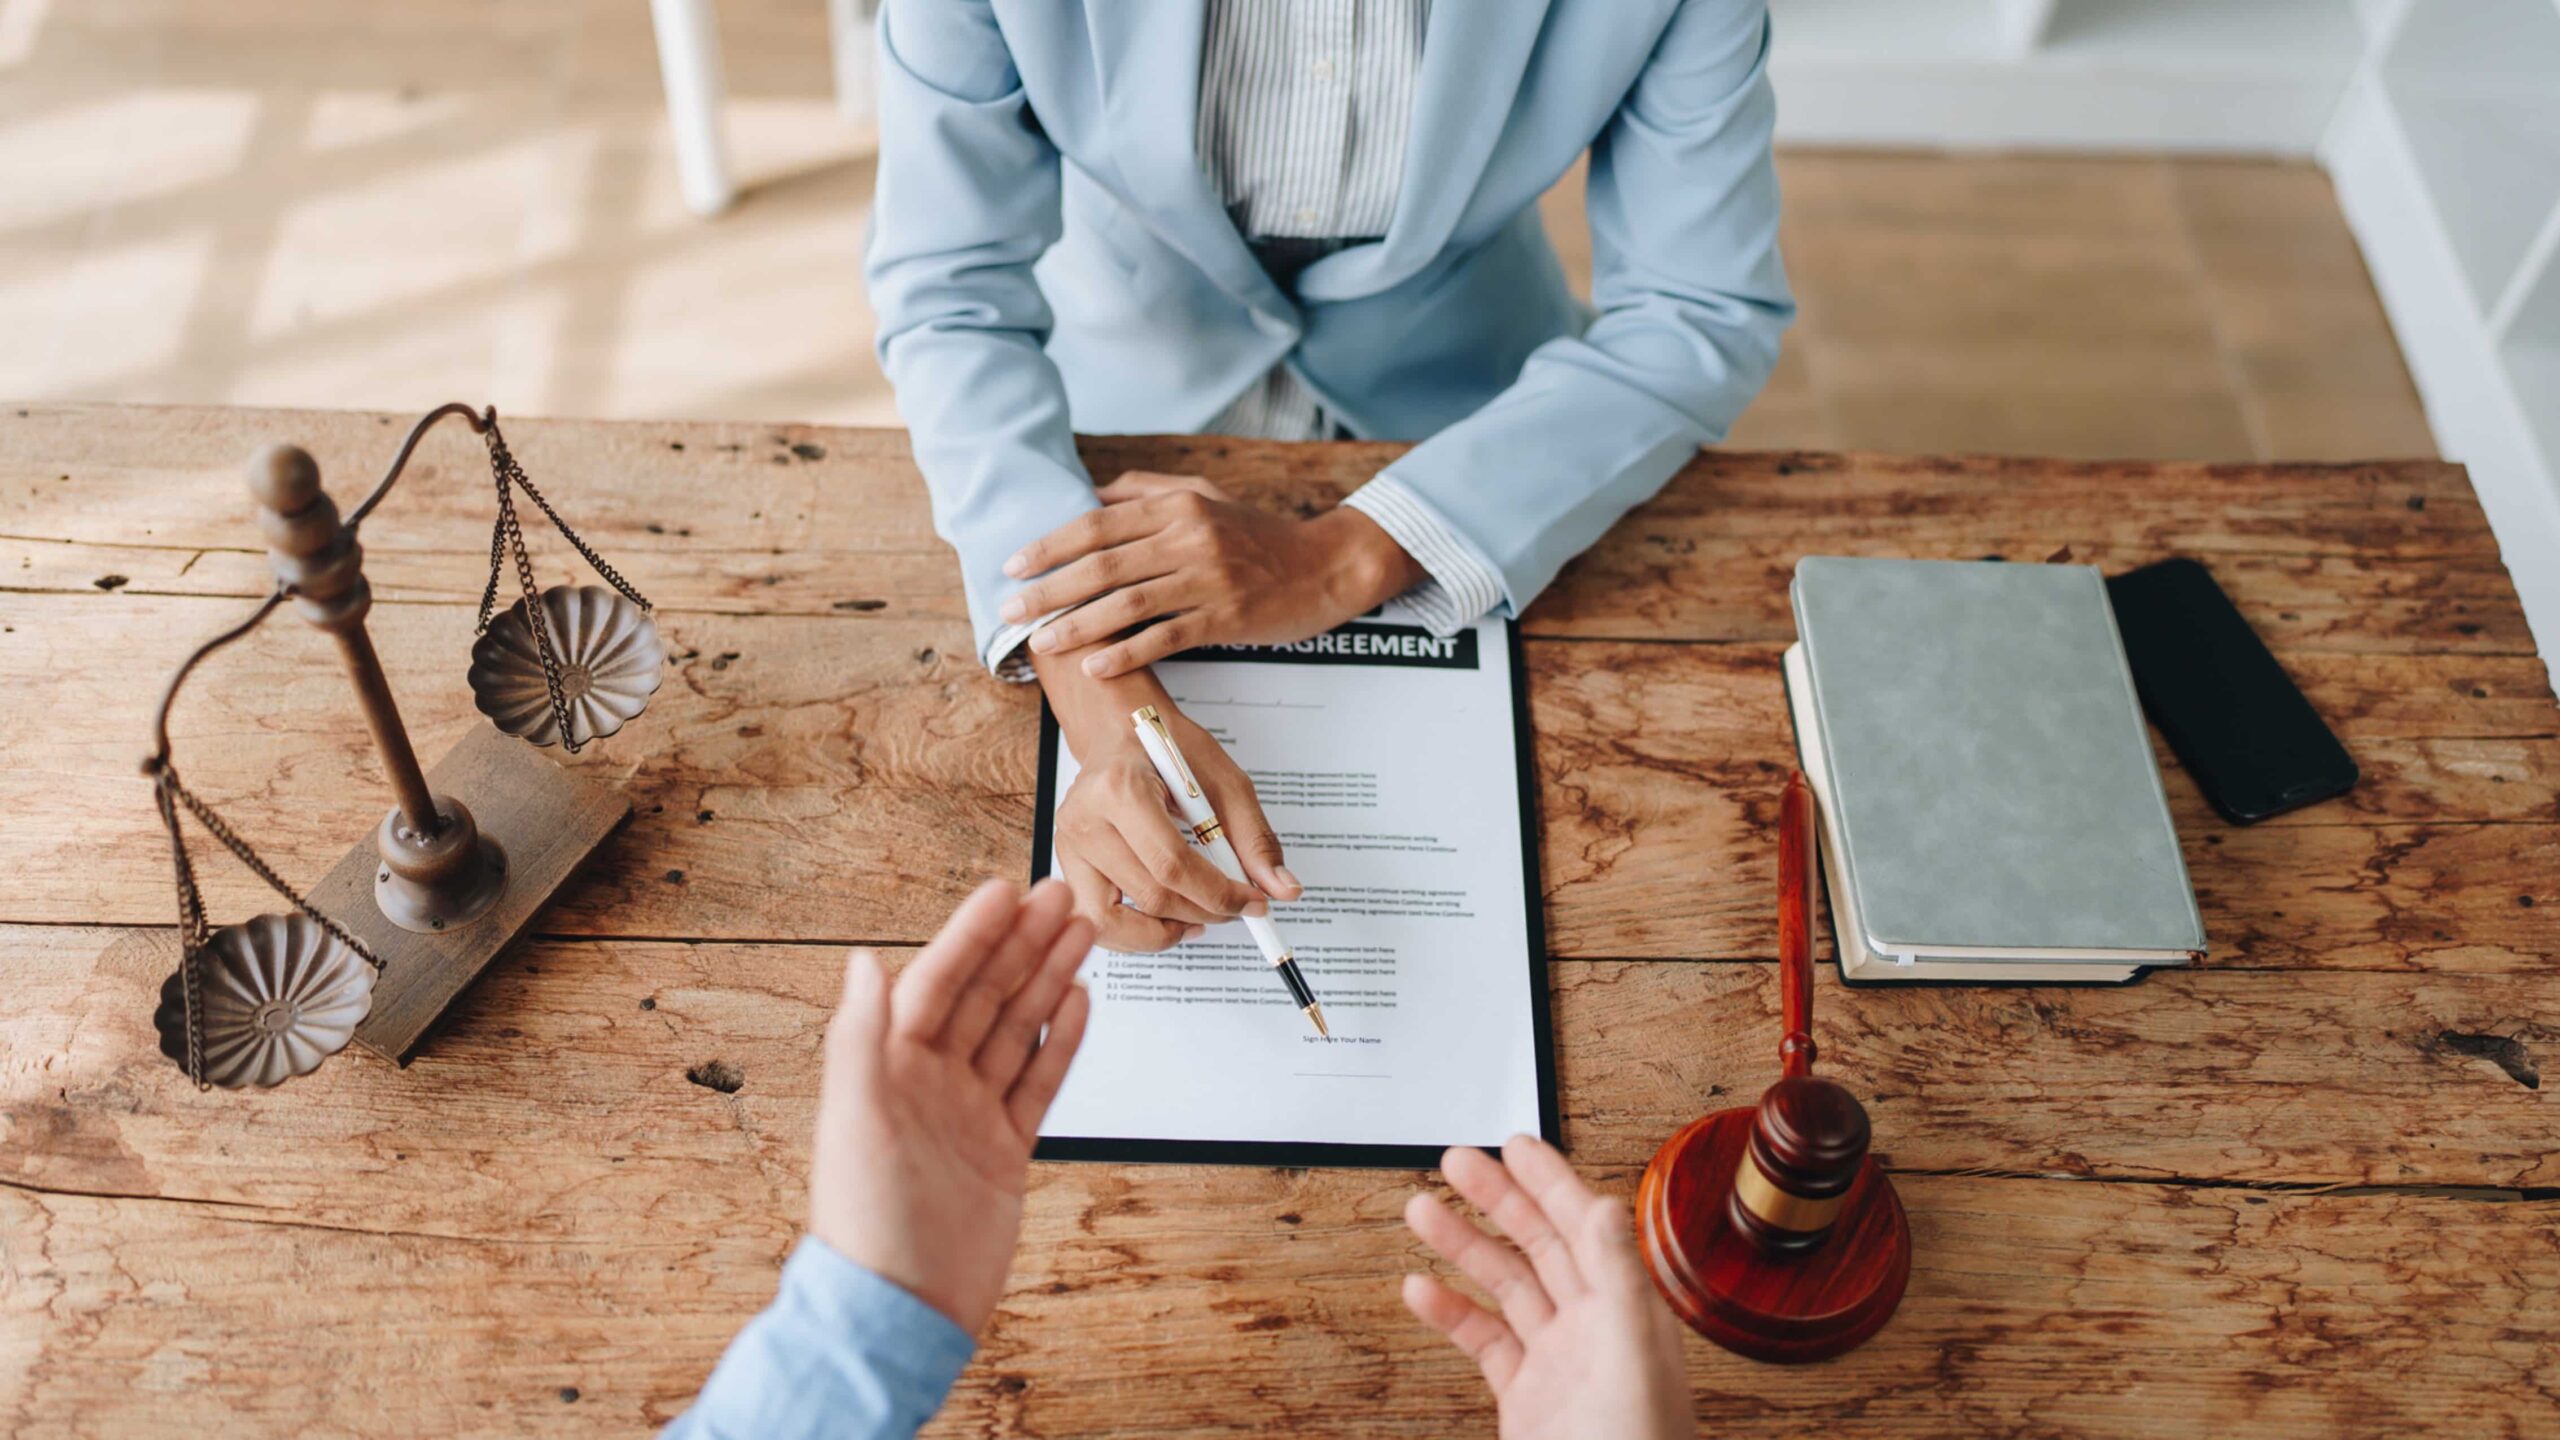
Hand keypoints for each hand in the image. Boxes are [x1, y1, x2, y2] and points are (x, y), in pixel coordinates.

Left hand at [807, 877, 1095, 1333]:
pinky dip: (1058, 1041)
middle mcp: (929, 1084)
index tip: (1002, 893)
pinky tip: (1076, 1004)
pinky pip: (1037, 1081)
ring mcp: (969, 1114)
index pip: (937, 981)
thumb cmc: (866, 1222)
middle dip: (1022, 943)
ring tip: (1080, 934)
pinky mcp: (1003, 1150)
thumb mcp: (856, 1117)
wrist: (904, 1309)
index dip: (971, 935)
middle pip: (984, 995)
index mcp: (889, 1068)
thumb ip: (860, 1036)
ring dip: (1046, 979)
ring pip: (1016, 1029)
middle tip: (1061, 897)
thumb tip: (862, 961)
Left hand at [999, 471, 1424, 678]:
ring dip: (1077, 624)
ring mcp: (1208, 578)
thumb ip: (1147, 490)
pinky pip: (1165, 636)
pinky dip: (1126, 652)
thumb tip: (1092, 494)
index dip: (1050, 545)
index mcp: (1177, 506)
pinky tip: (1095, 666)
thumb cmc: (1261, 534)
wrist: (1326, 565)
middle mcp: (1188, 537)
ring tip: (1041, 642)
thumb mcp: (1206, 496)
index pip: (1097, 524)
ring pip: (1127, 602)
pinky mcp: (1226, 617)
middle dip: (1049, 589)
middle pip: (1102, 564)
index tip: (1013, 565)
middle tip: (1010, 611)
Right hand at [1033, 650, 1298, 951]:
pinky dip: (1136, 934)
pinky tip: (1168, 920)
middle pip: (1150, 896)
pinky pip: (1097, 921)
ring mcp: (1067, 846)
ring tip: (1199, 919)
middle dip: (1204, 912)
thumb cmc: (1167, 751)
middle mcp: (1084, 819)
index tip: (1253, 902)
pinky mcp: (1066, 866)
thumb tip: (1282, 889)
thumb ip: (1254, 838)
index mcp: (1120, 788)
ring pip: (1113, 922)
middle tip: (1236, 908)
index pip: (1172, 865)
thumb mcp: (1222, 780)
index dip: (1219, 894)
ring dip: (1165, 933)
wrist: (1119, 732)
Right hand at [1404, 1136, 1692, 1439]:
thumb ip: (1620, 1281)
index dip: (1550, 1181)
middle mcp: (1593, 1327)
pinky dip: (1450, 1314)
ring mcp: (1557, 1361)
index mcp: (1627, 1310)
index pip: (1585, 1226)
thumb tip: (1606, 1205)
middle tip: (1454, 1161)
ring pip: (1505, 1287)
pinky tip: (1420, 1290)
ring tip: (1419, 1211)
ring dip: (1463, 1247)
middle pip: (1540, 1244)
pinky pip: (1484, 1342)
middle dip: (1496, 1200)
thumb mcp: (1633, 1362)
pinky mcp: (1526, 1397)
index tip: (1515, 1144)